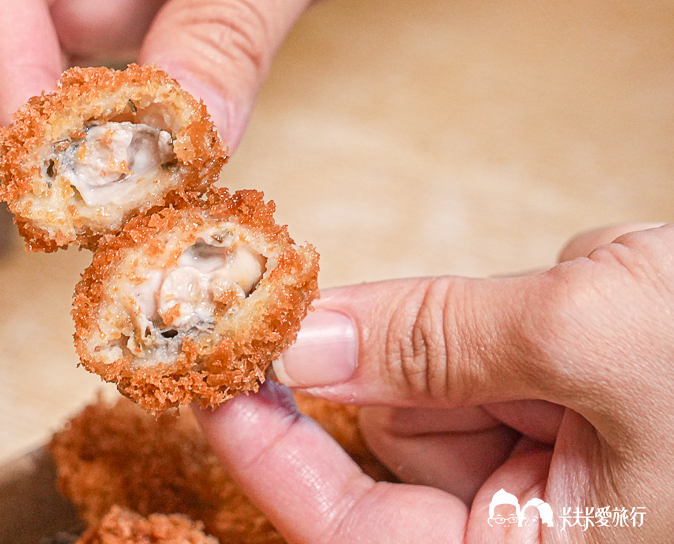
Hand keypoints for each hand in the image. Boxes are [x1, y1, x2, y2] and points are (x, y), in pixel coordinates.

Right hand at [0, 0, 490, 169]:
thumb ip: (232, 20)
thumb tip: (173, 142)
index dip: (4, 79)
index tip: (53, 169)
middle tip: (65, 190)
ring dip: (27, 145)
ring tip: (111, 192)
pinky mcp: (130, 13)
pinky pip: (69, 90)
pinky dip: (87, 145)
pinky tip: (143, 170)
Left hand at [194, 222, 673, 541]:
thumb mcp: (601, 340)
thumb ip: (440, 341)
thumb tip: (308, 339)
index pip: (354, 528)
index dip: (271, 455)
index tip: (206, 375)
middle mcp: (533, 530)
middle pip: (396, 449)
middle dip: (386, 365)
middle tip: (341, 291)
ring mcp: (558, 473)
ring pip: (442, 389)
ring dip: (475, 330)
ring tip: (590, 309)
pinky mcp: (572, 415)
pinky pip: (495, 360)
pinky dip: (517, 319)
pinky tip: (606, 299)